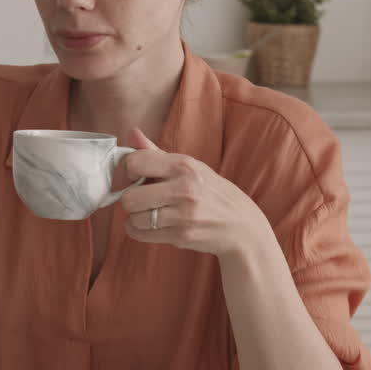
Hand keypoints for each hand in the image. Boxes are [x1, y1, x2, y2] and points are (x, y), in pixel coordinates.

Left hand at [117, 129, 265, 257]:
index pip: (134, 162)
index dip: (129, 171)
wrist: (241, 225)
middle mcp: (183, 188)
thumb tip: (131, 133)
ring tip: (149, 214)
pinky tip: (151, 226)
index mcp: (183, 165)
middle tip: (142, 199)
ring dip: (135, 218)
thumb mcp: (190, 166)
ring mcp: (183, 214)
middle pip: (129, 198)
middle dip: (130, 200)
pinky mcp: (181, 235)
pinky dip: (139, 231)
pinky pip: (141, 234)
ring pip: (134, 218)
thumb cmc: (211, 192)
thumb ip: (156, 153)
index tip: (136, 177)